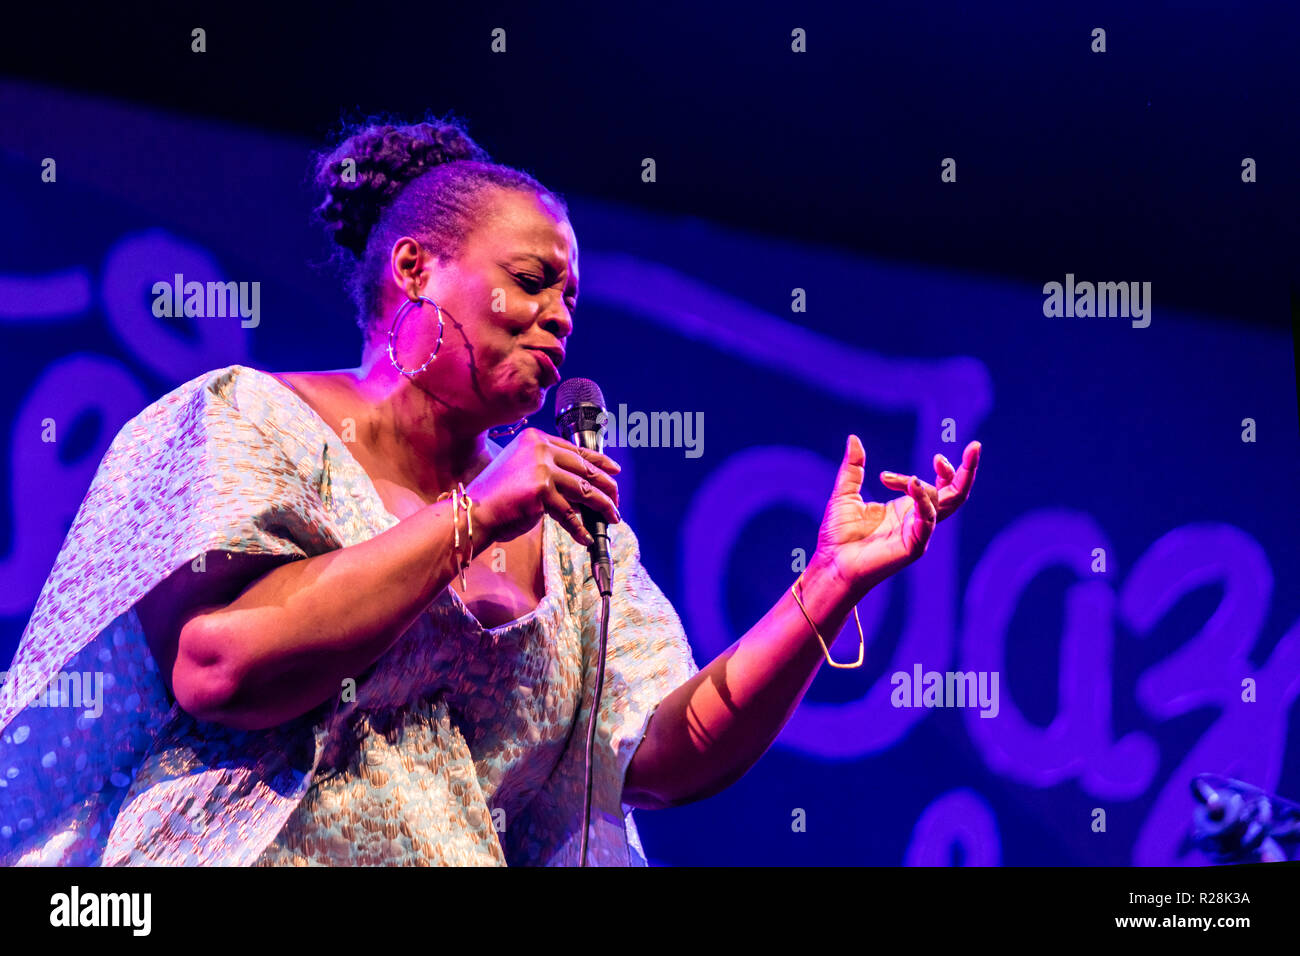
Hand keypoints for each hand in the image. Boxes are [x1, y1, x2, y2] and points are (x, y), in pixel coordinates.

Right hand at [467, 428, 620, 546]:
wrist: (473, 511)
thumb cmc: (497, 496)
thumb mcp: (522, 470)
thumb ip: (548, 469)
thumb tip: (582, 486)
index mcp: (535, 439)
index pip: (576, 450)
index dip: (599, 461)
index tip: (614, 471)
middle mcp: (539, 449)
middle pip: (585, 468)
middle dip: (606, 486)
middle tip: (617, 500)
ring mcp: (541, 468)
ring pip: (584, 489)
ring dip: (602, 506)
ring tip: (612, 518)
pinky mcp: (541, 491)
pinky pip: (569, 513)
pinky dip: (580, 528)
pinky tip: (586, 537)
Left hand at [814, 435, 980, 595]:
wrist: (831, 562)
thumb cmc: (838, 535)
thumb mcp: (845, 494)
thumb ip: (854, 468)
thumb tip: (854, 439)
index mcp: (905, 509)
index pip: (929, 486)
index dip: (909, 478)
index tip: (883, 477)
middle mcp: (917, 519)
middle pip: (955, 494)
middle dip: (967, 470)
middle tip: (975, 446)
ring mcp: (919, 532)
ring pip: (948, 504)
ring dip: (943, 482)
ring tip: (928, 467)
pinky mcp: (914, 545)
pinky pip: (929, 520)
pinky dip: (924, 500)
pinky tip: (913, 484)